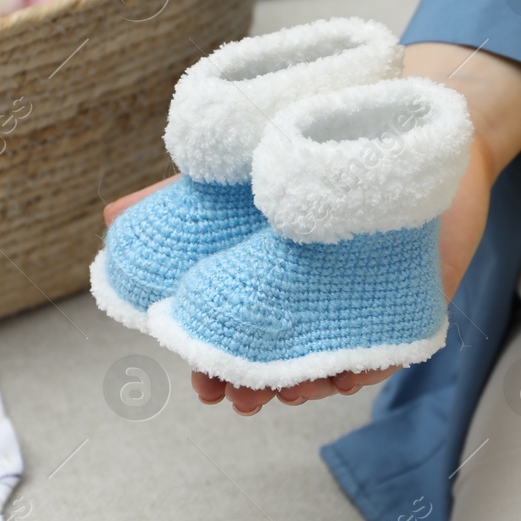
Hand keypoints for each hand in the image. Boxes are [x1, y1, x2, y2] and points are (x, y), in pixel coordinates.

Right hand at [100, 175, 420, 414]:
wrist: (398, 122)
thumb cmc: (312, 153)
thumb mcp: (238, 172)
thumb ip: (180, 198)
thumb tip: (110, 218)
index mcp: (267, 280)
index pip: (235, 337)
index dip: (214, 366)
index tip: (201, 386)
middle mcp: (312, 300)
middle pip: (279, 362)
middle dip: (255, 387)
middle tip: (239, 398)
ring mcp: (360, 305)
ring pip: (331, 365)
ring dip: (309, 387)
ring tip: (292, 389)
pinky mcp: (411, 300)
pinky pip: (392, 347)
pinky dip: (370, 365)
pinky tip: (348, 372)